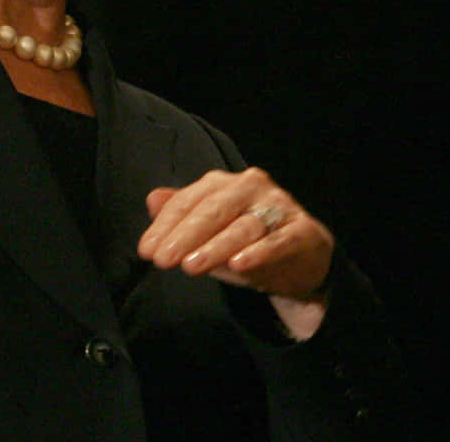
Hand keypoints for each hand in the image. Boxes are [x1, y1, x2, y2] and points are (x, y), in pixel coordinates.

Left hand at [136, 167, 333, 337]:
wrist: (302, 257)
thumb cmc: (248, 242)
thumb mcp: (210, 231)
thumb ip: (182, 215)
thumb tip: (152, 199)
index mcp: (226, 184)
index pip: (190, 200)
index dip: (165, 225)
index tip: (147, 250)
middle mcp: (253, 188)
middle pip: (214, 210)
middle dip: (186, 235)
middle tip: (163, 259)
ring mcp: (280, 207)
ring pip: (244, 227)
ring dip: (216, 246)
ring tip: (191, 266)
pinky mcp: (302, 232)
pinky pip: (278, 242)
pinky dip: (258, 253)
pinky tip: (239, 264)